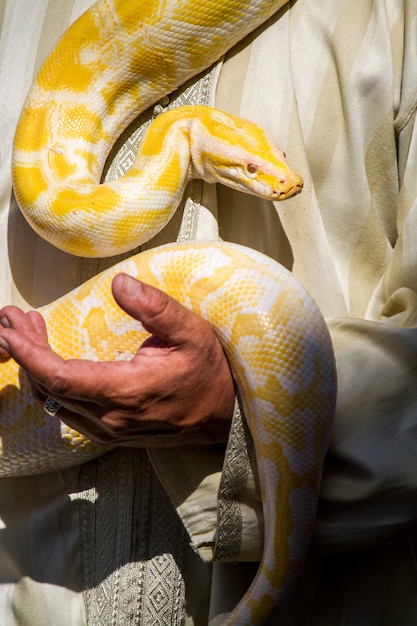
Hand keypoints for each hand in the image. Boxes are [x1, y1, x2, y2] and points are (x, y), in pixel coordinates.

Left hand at [0, 274, 234, 445]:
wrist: (226, 414)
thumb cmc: (210, 371)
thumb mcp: (191, 331)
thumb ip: (155, 307)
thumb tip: (119, 284)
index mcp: (127, 392)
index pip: (62, 377)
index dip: (29, 354)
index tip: (9, 329)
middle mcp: (110, 418)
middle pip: (49, 389)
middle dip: (24, 353)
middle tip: (11, 320)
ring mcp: (108, 431)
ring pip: (54, 403)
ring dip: (35, 367)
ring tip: (25, 331)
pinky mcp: (110, 433)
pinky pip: (67, 411)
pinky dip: (51, 384)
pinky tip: (49, 361)